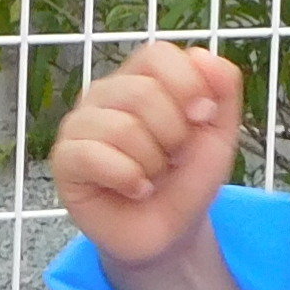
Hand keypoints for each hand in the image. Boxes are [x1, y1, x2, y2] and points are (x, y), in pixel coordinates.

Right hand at [47, 41, 244, 272]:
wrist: (170, 234)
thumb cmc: (187, 180)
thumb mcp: (220, 134)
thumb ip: (223, 90)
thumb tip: (205, 55)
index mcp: (141, 79)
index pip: (158, 55)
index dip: (187, 85)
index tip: (202, 117)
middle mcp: (105, 95)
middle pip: (143, 92)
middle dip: (174, 135)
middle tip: (173, 158)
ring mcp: (80, 125)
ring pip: (122, 128)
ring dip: (152, 163)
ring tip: (152, 176)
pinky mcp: (66, 160)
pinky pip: (94, 156)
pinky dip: (128, 178)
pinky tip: (136, 190)